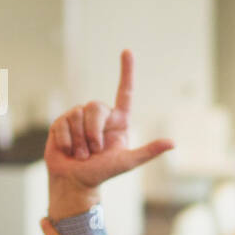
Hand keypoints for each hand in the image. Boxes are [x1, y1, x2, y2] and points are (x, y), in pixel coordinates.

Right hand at [46, 50, 173, 215]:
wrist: (74, 182)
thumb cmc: (102, 174)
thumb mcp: (127, 162)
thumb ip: (148, 152)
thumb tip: (173, 143)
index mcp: (118, 122)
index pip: (124, 92)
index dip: (126, 72)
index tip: (127, 51)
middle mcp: (100, 117)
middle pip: (95, 107)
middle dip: (93, 132)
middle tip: (94, 152)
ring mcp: (79, 118)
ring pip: (77, 115)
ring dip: (79, 140)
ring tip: (81, 154)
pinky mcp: (61, 123)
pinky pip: (62, 123)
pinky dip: (65, 141)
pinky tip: (68, 151)